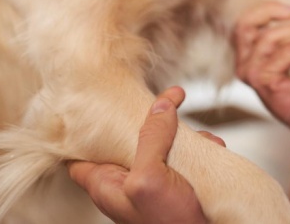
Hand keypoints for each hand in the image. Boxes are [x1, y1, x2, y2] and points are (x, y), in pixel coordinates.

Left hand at [69, 87, 222, 223]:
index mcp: (106, 184)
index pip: (80, 152)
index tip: (98, 103)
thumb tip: (160, 106)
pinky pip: (182, 158)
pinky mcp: (174, 187)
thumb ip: (150, 139)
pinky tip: (209, 150)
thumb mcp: (152, 178)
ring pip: (158, 145)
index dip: (84, 128)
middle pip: (127, 139)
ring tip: (197, 138)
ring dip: (180, 136)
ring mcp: (151, 185)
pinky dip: (197, 150)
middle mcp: (126, 183)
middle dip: (150, 122)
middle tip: (168, 103)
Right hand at [233, 2, 289, 136]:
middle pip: (247, 26)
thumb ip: (285, 36)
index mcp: (246, 55)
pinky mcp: (263, 82)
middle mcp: (243, 64)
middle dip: (273, 13)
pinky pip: (283, 55)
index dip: (265, 10)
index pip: (244, 24)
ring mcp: (251, 73)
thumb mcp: (289, 55)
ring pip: (268, 39)